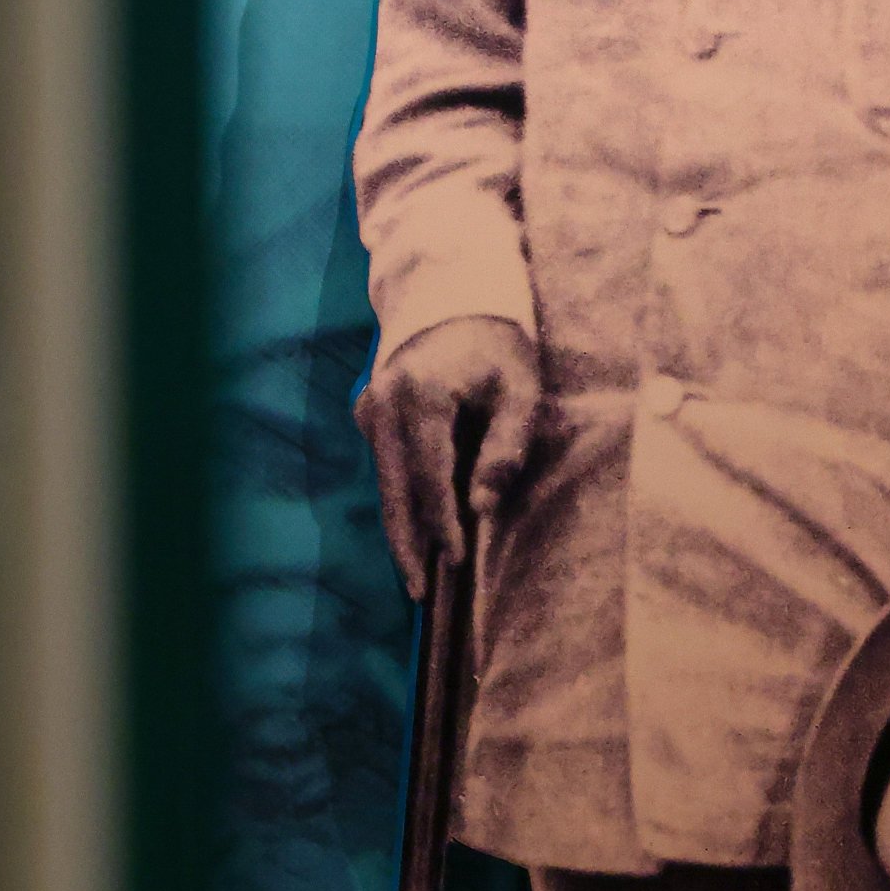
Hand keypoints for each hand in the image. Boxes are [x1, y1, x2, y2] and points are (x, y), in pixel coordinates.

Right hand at [352, 315, 541, 600]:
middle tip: (419, 593)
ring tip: (415, 575)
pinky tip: (414, 532)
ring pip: (385, 481)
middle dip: (406, 542)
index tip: (456, 562)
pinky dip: (400, 499)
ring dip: (401, 526)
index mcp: (421, 395)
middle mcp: (383, 403)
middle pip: (394, 487)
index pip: (430, 474)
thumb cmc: (498, 344)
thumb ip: (505, 447)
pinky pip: (386, 466)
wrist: (454, 296)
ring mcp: (370, 407)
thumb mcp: (520, 388)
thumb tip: (482, 506)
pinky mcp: (369, 412)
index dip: (442, 522)